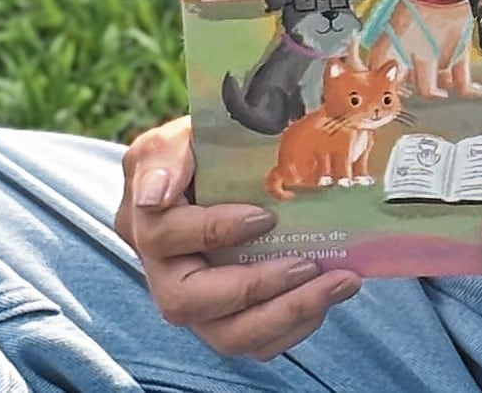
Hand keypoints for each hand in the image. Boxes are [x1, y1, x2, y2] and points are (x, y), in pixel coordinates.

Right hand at [110, 116, 361, 360]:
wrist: (222, 173)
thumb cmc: (199, 152)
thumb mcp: (178, 137)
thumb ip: (166, 156)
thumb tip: (155, 195)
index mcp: (143, 221)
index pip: (163, 236)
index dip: (212, 230)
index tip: (264, 216)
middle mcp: (161, 272)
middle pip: (187, 303)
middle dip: (252, 287)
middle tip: (307, 264)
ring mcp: (194, 304)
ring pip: (226, 335)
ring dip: (286, 314)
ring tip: (338, 283)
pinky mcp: (226, 321)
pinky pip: (256, 342)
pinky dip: (294, 326)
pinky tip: (328, 295)